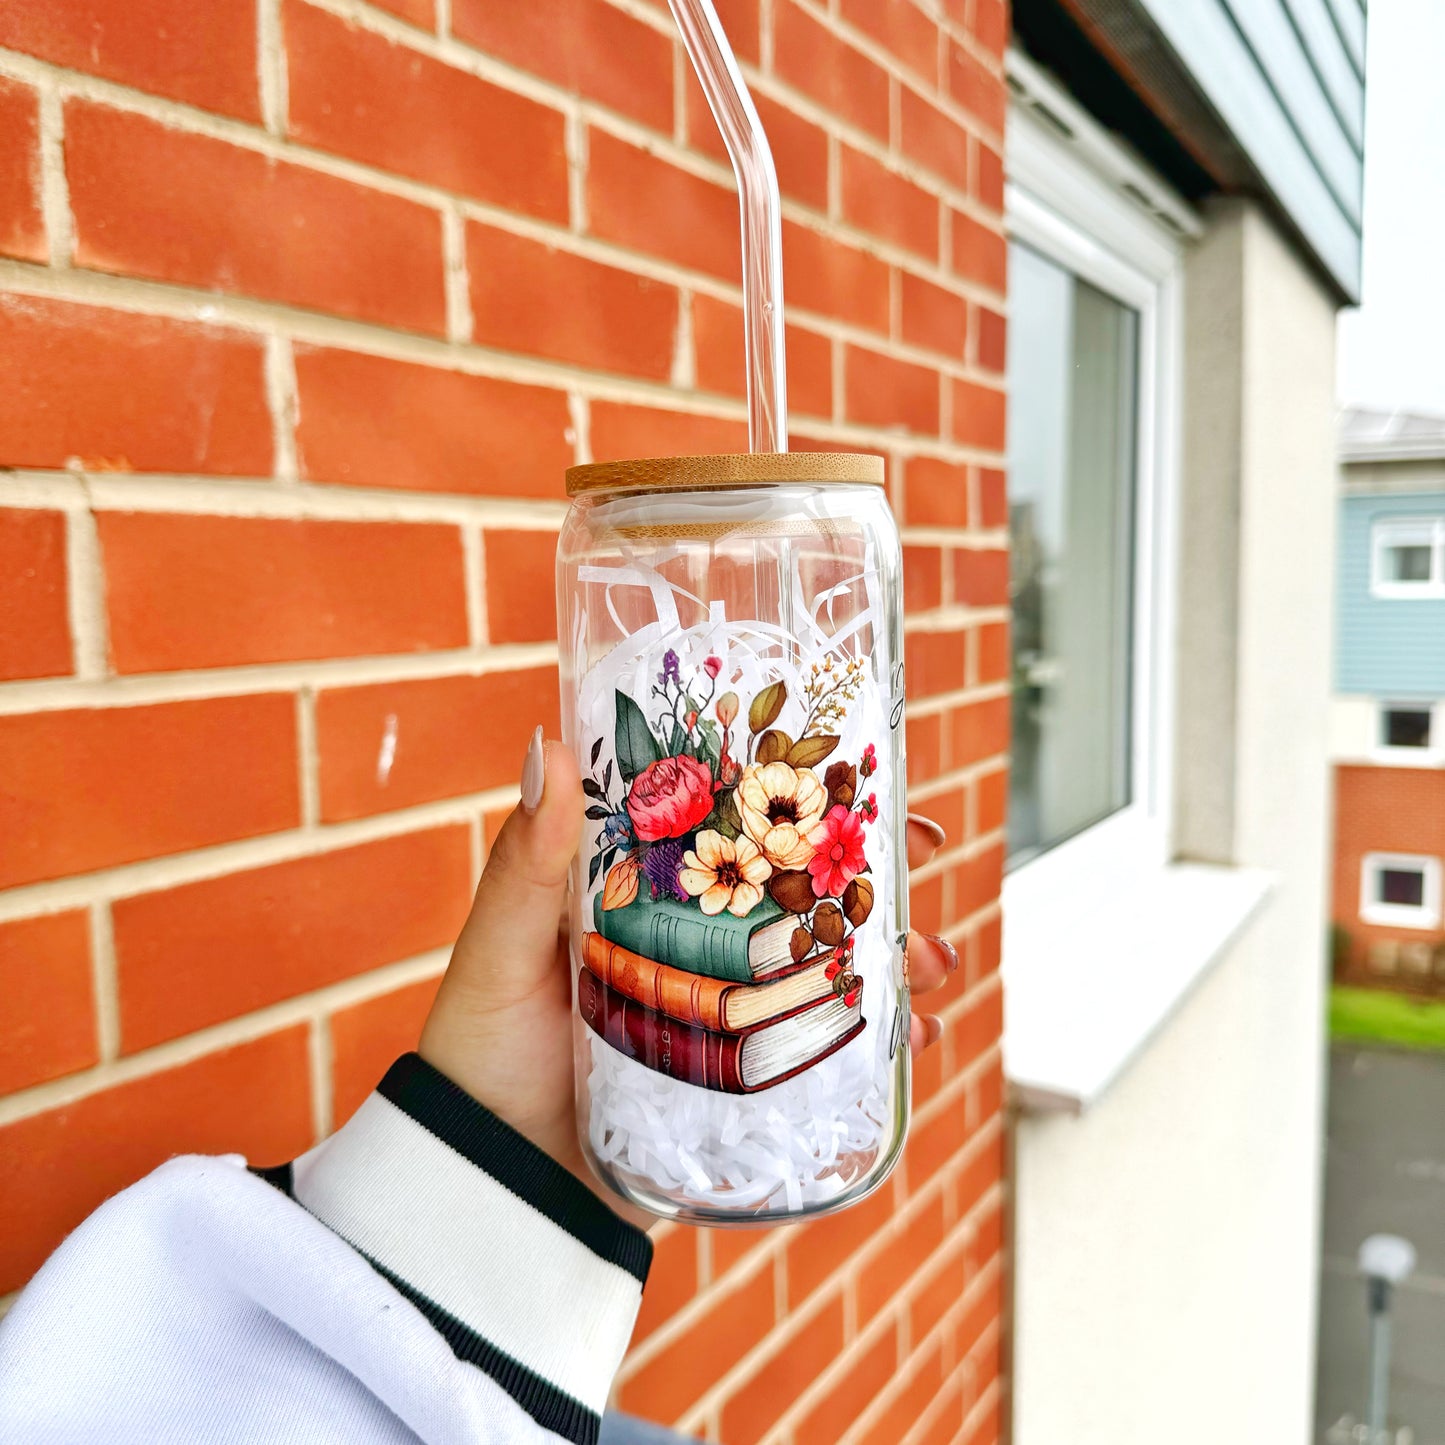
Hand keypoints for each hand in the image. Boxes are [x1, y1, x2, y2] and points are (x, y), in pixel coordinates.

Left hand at [419, 730, 956, 1220]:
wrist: (489, 1187)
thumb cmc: (480, 1054)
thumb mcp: (502, 949)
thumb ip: (526, 862)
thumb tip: (546, 746)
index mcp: (644, 899)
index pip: (733, 828)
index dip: (797, 798)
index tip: (859, 770)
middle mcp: (695, 951)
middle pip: (799, 896)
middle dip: (871, 874)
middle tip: (925, 854)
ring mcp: (726, 1021)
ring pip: (827, 970)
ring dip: (893, 956)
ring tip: (936, 959)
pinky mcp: (743, 1092)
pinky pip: (825, 1059)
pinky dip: (881, 1047)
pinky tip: (918, 1040)